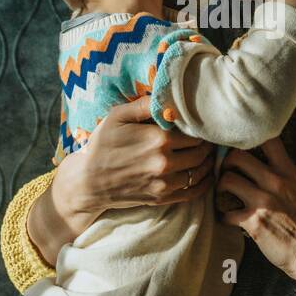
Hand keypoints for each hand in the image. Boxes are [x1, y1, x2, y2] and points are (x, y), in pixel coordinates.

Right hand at [30, 96, 215, 264]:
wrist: (88, 182)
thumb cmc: (102, 145)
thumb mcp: (117, 116)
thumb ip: (145, 104)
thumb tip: (168, 96)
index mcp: (158, 139)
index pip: (195, 133)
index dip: (200, 128)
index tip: (200, 125)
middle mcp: (165, 162)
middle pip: (202, 152)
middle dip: (206, 144)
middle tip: (206, 139)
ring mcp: (164, 183)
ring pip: (200, 172)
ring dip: (207, 163)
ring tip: (206, 154)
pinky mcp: (162, 198)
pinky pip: (193, 192)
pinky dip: (204, 183)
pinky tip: (205, 175)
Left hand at [216, 137, 295, 287]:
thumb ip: (280, 172)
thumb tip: (257, 159)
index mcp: (288, 170)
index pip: (267, 138)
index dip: (248, 137)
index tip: (239, 144)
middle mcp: (275, 181)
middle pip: (237, 156)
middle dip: (226, 163)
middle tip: (226, 173)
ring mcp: (264, 201)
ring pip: (227, 179)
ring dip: (220, 187)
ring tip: (224, 195)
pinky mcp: (254, 222)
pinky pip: (225, 212)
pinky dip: (222, 216)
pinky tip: (228, 219)